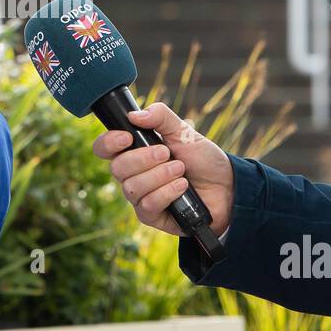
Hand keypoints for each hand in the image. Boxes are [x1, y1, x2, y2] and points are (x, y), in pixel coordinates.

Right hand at [91, 102, 233, 236]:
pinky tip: (183, 186)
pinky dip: (167, 192)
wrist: (226, 185)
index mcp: (134, 151)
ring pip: (132, 188)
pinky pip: (148, 205)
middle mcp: (132, 174)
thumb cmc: (202, 158)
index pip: (104, 148)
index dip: (109, 143)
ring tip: (181, 170)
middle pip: (117, 168)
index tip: (127, 137)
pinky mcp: (151, 215)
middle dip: (144, 158)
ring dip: (160, 176)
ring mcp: (140, 196)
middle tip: (167, 153)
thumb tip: (134, 115)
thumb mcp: (184, 131)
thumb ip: (160, 117)